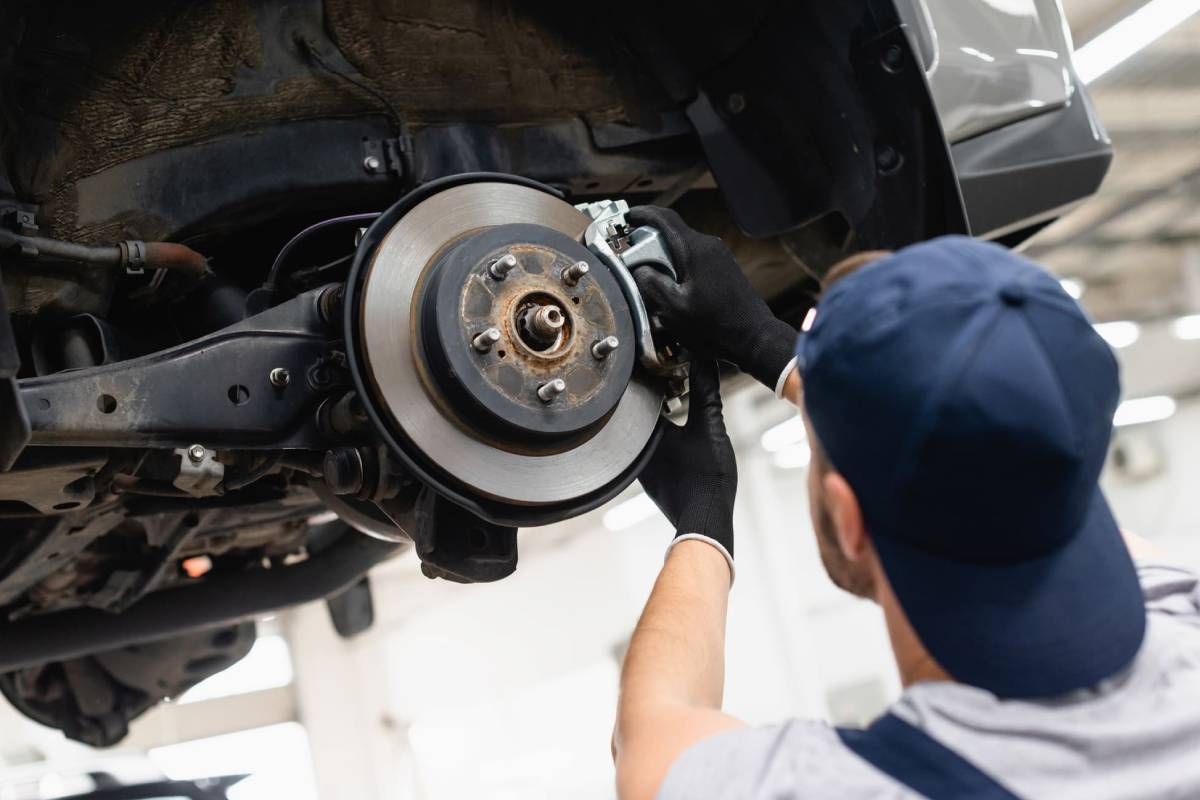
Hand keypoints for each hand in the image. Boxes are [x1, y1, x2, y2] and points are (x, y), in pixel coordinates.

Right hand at [627, 205, 796, 389]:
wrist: (753, 335)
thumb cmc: (715, 324)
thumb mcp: (673, 308)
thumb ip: (651, 284)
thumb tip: (640, 269)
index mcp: (695, 249)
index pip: (665, 219)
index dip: (643, 214)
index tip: (628, 216)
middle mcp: (709, 245)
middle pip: (673, 232)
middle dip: (650, 240)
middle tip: (632, 253)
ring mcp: (720, 255)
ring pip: (684, 246)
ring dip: (665, 255)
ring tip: (650, 273)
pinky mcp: (724, 268)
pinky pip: (695, 258)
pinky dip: (679, 264)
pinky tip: (672, 285)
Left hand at [639, 359, 736, 559]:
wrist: (704, 519)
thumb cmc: (704, 477)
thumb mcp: (709, 426)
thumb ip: (706, 391)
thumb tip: (704, 362)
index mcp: (644, 432)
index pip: (639, 395)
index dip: (651, 376)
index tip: (660, 361)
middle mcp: (636, 450)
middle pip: (640, 413)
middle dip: (654, 395)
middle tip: (669, 376)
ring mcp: (642, 467)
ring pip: (646, 433)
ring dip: (659, 417)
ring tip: (675, 400)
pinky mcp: (652, 479)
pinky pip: (652, 449)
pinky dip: (662, 437)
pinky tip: (677, 434)